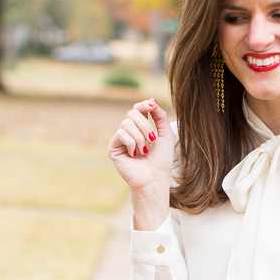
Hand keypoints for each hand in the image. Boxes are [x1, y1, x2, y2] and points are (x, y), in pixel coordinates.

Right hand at [107, 99, 176, 228]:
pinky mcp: (113, 148)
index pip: (138, 109)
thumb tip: (152, 101)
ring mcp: (120, 140)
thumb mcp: (166, 135)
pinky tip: (134, 154)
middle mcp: (129, 132)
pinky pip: (121, 134)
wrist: (154, 179)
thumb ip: (161, 117)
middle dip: (145, 126)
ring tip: (144, 151)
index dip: (144, 105)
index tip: (152, 106)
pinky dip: (131, 143)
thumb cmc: (161, 161)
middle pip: (132, 113)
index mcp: (141, 128)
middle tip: (152, 140)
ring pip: (127, 123)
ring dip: (140, 137)